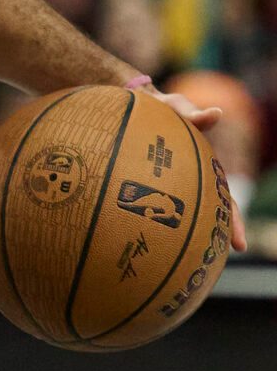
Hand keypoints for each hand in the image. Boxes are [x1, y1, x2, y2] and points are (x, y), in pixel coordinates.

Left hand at [146, 84, 247, 252]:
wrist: (132, 107)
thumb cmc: (159, 108)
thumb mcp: (175, 108)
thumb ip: (191, 115)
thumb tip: (214, 114)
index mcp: (203, 168)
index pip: (223, 198)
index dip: (231, 222)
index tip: (238, 245)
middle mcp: (189, 180)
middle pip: (206, 211)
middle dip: (213, 235)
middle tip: (216, 260)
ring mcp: (167, 183)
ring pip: (179, 213)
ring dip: (183, 235)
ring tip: (182, 264)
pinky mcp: (144, 182)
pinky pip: (146, 204)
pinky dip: (148, 222)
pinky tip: (138, 243)